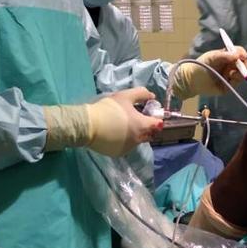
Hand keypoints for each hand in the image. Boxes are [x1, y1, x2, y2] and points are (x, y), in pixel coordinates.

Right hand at [43, 87, 163, 156]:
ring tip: (122, 125)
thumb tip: (152, 97)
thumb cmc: (108, 109)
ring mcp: (128, 148)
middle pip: (149, 133)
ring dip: (135, 134)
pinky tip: (115, 133)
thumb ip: (142, 94)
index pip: (158, 124)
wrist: (88, 124)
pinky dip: (124, 140)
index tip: (148, 113)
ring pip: (137, 141)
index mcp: (142, 126)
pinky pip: (126, 146)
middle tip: (135, 118)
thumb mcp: (125, 96)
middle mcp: (138, 139)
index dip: (155, 117)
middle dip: (146, 127)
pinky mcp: (118, 153)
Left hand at [170, 47, 246, 97]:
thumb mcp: (211, 58)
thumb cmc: (200, 66)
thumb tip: (237, 55)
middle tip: (243, 68)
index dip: (242, 54)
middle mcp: (231, 65)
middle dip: (246, 65)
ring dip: (239, 73)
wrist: (192, 80)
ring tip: (230, 74)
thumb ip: (223, 55)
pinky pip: (237, 83)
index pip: (239, 52)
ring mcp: (231, 76)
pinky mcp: (229, 86)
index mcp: (227, 56)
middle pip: (245, 64)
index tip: (243, 56)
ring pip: (243, 74)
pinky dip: (234, 81)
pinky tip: (227, 79)